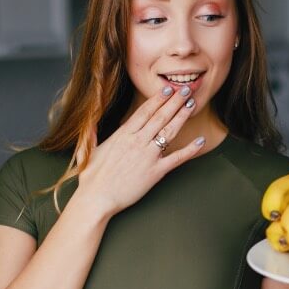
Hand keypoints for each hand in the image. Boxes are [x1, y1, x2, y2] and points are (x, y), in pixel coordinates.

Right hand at [76, 87, 202, 217]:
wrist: (96, 199)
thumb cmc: (90, 178)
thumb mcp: (87, 150)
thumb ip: (90, 134)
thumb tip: (88, 123)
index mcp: (123, 134)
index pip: (144, 111)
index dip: (157, 99)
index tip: (167, 89)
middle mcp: (137, 141)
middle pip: (160, 116)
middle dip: (174, 101)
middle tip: (185, 90)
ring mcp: (148, 155)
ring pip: (169, 131)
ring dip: (182, 116)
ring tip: (192, 105)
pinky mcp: (156, 172)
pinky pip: (177, 158)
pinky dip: (190, 150)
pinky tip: (201, 141)